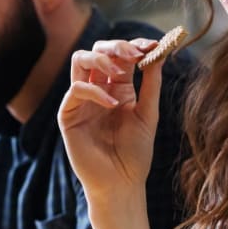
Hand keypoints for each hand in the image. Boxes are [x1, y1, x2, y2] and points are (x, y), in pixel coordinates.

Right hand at [58, 38, 161, 201]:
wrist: (122, 184)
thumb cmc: (135, 153)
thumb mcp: (148, 114)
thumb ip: (151, 84)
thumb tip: (159, 53)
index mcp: (117, 88)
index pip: (120, 55)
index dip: (134, 45)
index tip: (153, 45)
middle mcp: (97, 90)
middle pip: (97, 51)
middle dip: (116, 46)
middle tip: (135, 54)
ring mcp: (81, 101)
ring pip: (79, 61)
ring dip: (101, 59)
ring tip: (120, 71)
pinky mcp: (68, 116)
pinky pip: (75, 90)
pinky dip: (95, 91)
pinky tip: (112, 104)